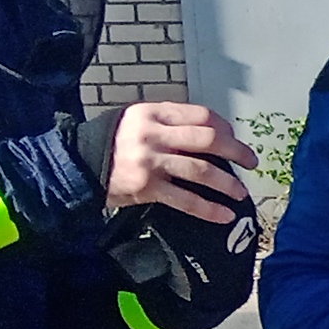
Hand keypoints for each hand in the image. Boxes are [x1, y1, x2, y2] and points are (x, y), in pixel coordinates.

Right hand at [102, 100, 253, 223]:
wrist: (78, 164)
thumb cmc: (112, 141)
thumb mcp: (137, 121)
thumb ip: (169, 124)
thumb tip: (211, 136)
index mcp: (154, 112)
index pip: (201, 115)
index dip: (225, 127)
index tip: (235, 139)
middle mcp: (154, 134)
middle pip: (208, 140)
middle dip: (236, 151)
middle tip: (250, 163)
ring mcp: (151, 162)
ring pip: (201, 171)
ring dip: (227, 183)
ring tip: (240, 193)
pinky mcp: (147, 188)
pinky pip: (186, 199)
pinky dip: (209, 209)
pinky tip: (225, 215)